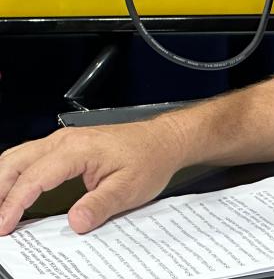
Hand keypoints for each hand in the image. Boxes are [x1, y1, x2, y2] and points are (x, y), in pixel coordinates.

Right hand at [0, 118, 186, 234]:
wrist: (164, 140)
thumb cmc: (150, 158)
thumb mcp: (129, 188)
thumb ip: (100, 206)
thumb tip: (75, 222)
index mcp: (77, 149)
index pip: (33, 178)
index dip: (13, 204)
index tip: (4, 227)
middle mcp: (65, 140)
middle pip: (14, 163)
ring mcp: (63, 140)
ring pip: (17, 158)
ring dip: (2, 182)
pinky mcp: (64, 145)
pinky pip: (28, 158)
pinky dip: (13, 176)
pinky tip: (11, 194)